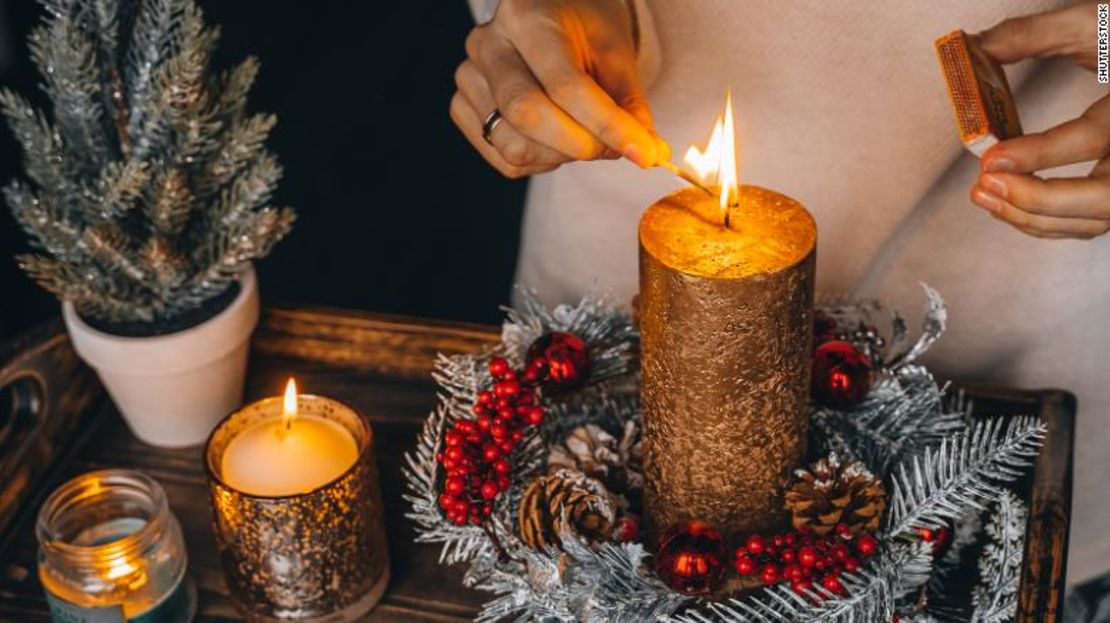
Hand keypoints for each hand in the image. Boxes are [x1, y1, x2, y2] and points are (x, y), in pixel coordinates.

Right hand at [451, 0, 667, 178]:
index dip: (607, 125)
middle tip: (613, 148)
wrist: (549, 18)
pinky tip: (556, 140)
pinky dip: (540, 162)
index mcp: (526, 17)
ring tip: (583, 135)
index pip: (565, 84)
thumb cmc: (583, 32)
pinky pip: (503, 160)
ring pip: (514, 145)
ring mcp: (468, 78)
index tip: (643, 153)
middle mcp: (487, 44)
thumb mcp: (615, 54)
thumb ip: (628, 104)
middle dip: (580, 144)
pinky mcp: (462, 108)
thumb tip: (645, 155)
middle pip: (527, 115)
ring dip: (562, 156)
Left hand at [970, 3, 1109, 238]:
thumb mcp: (1094, 20)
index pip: (1093, 139)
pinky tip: (1007, 204)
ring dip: (1034, 218)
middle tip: (984, 185)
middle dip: (1037, 200)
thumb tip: (971, 47)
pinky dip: (1048, 222)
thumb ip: (1033, 34)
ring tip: (983, 195)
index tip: (992, 158)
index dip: (1040, 153)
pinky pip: (1092, 220)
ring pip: (1096, 220)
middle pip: (1104, 200)